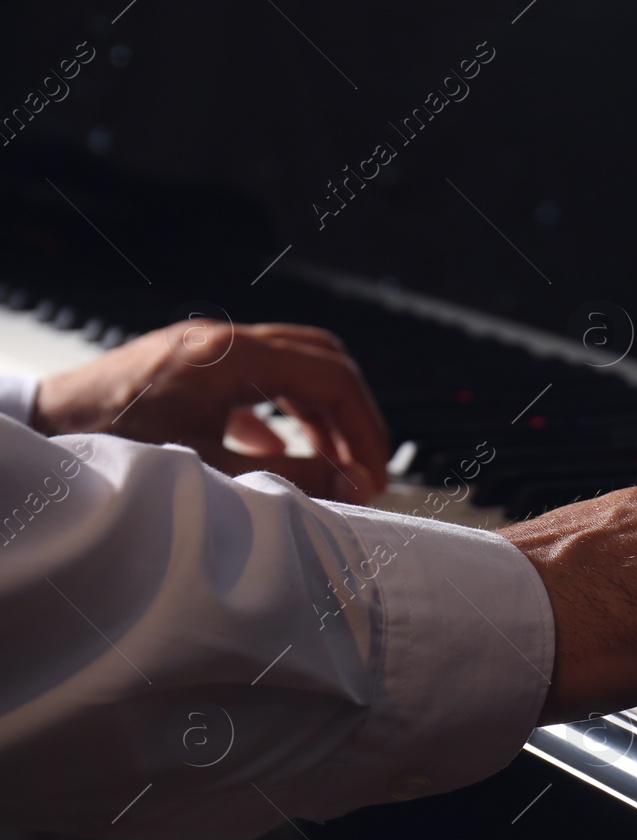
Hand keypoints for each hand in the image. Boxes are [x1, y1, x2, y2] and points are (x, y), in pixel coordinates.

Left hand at [32, 320, 389, 503]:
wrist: (44, 429)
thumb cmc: (116, 448)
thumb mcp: (212, 470)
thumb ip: (289, 476)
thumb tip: (354, 487)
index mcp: (233, 355)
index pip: (332, 376)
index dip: (365, 428)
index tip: (375, 475)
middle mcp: (225, 339)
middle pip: (324, 362)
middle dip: (353, 416)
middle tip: (367, 469)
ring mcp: (209, 347)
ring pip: (295, 367)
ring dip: (321, 415)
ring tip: (334, 466)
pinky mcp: (192, 364)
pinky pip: (260, 376)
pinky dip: (284, 410)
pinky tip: (278, 448)